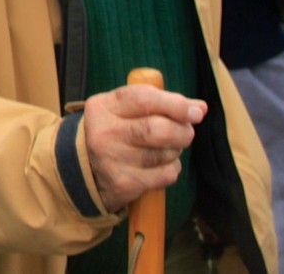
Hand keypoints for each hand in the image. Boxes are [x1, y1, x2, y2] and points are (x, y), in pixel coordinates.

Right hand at [81, 83, 205, 211]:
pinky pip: (165, 175)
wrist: (84, 170)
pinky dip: (171, 169)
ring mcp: (112, 160)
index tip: (196, 111)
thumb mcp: (123, 109)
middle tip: (186, 132)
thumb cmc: (114, 132)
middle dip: (182, 131)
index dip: (176, 104)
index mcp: (103, 106)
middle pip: (157, 129)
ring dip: (176, 150)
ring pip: (164, 154)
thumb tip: (199, 108)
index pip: (144, 99)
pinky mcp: (123, 184)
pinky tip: (160, 165)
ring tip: (168, 147)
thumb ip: (160, 103)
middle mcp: (104, 132)